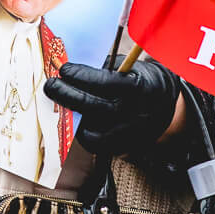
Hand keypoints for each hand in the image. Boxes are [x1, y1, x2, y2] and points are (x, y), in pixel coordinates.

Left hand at [45, 59, 180, 156]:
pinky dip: (84, 136)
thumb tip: (71, 72)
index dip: (82, 76)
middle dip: (69, 96)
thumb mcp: (127, 67)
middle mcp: (136, 113)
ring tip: (60, 104)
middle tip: (52, 86)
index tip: (65, 70)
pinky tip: (75, 123)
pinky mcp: (126, 146)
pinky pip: (99, 146)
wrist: (162, 103)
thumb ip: (103, 70)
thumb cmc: (138, 79)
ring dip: (73, 117)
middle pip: (97, 108)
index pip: (106, 83)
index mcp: (139, 88)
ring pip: (96, 131)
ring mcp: (132, 133)